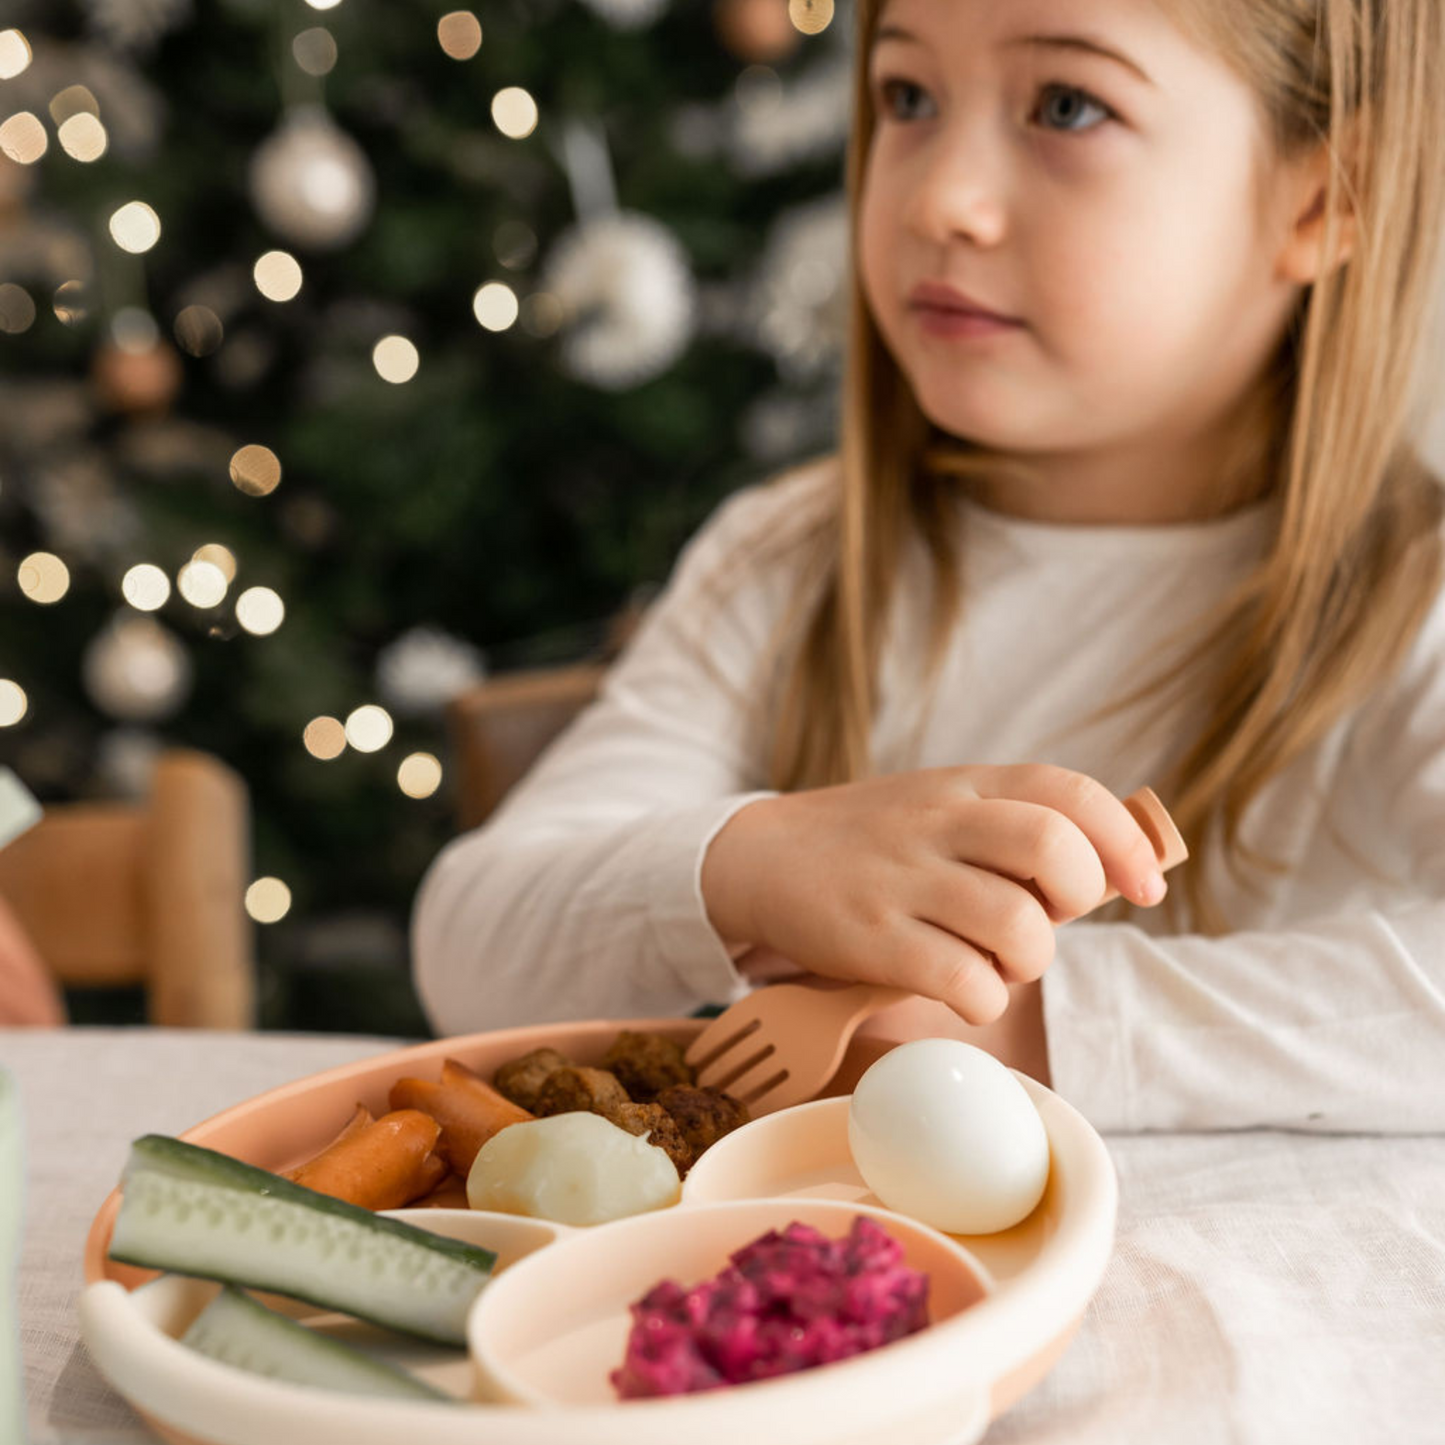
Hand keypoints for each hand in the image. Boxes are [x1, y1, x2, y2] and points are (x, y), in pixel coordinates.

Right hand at [702, 764, 1165, 1024]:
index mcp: (964, 785)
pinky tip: (961, 990)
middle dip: (1079, 899)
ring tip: (997, 961)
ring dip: (1028, 961)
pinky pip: (962, 979)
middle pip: (1053, 847)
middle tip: (1050, 920)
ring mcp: (902, 878)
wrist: (759, 858)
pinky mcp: (869, 937)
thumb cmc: (869, 845)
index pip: (1069, 791)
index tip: (1145, 887)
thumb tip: (1113, 873)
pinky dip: (982, 998)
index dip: (1124, 841)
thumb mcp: (938, 807)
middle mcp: (937, 821)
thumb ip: (1011, 826)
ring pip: (1017, 925)